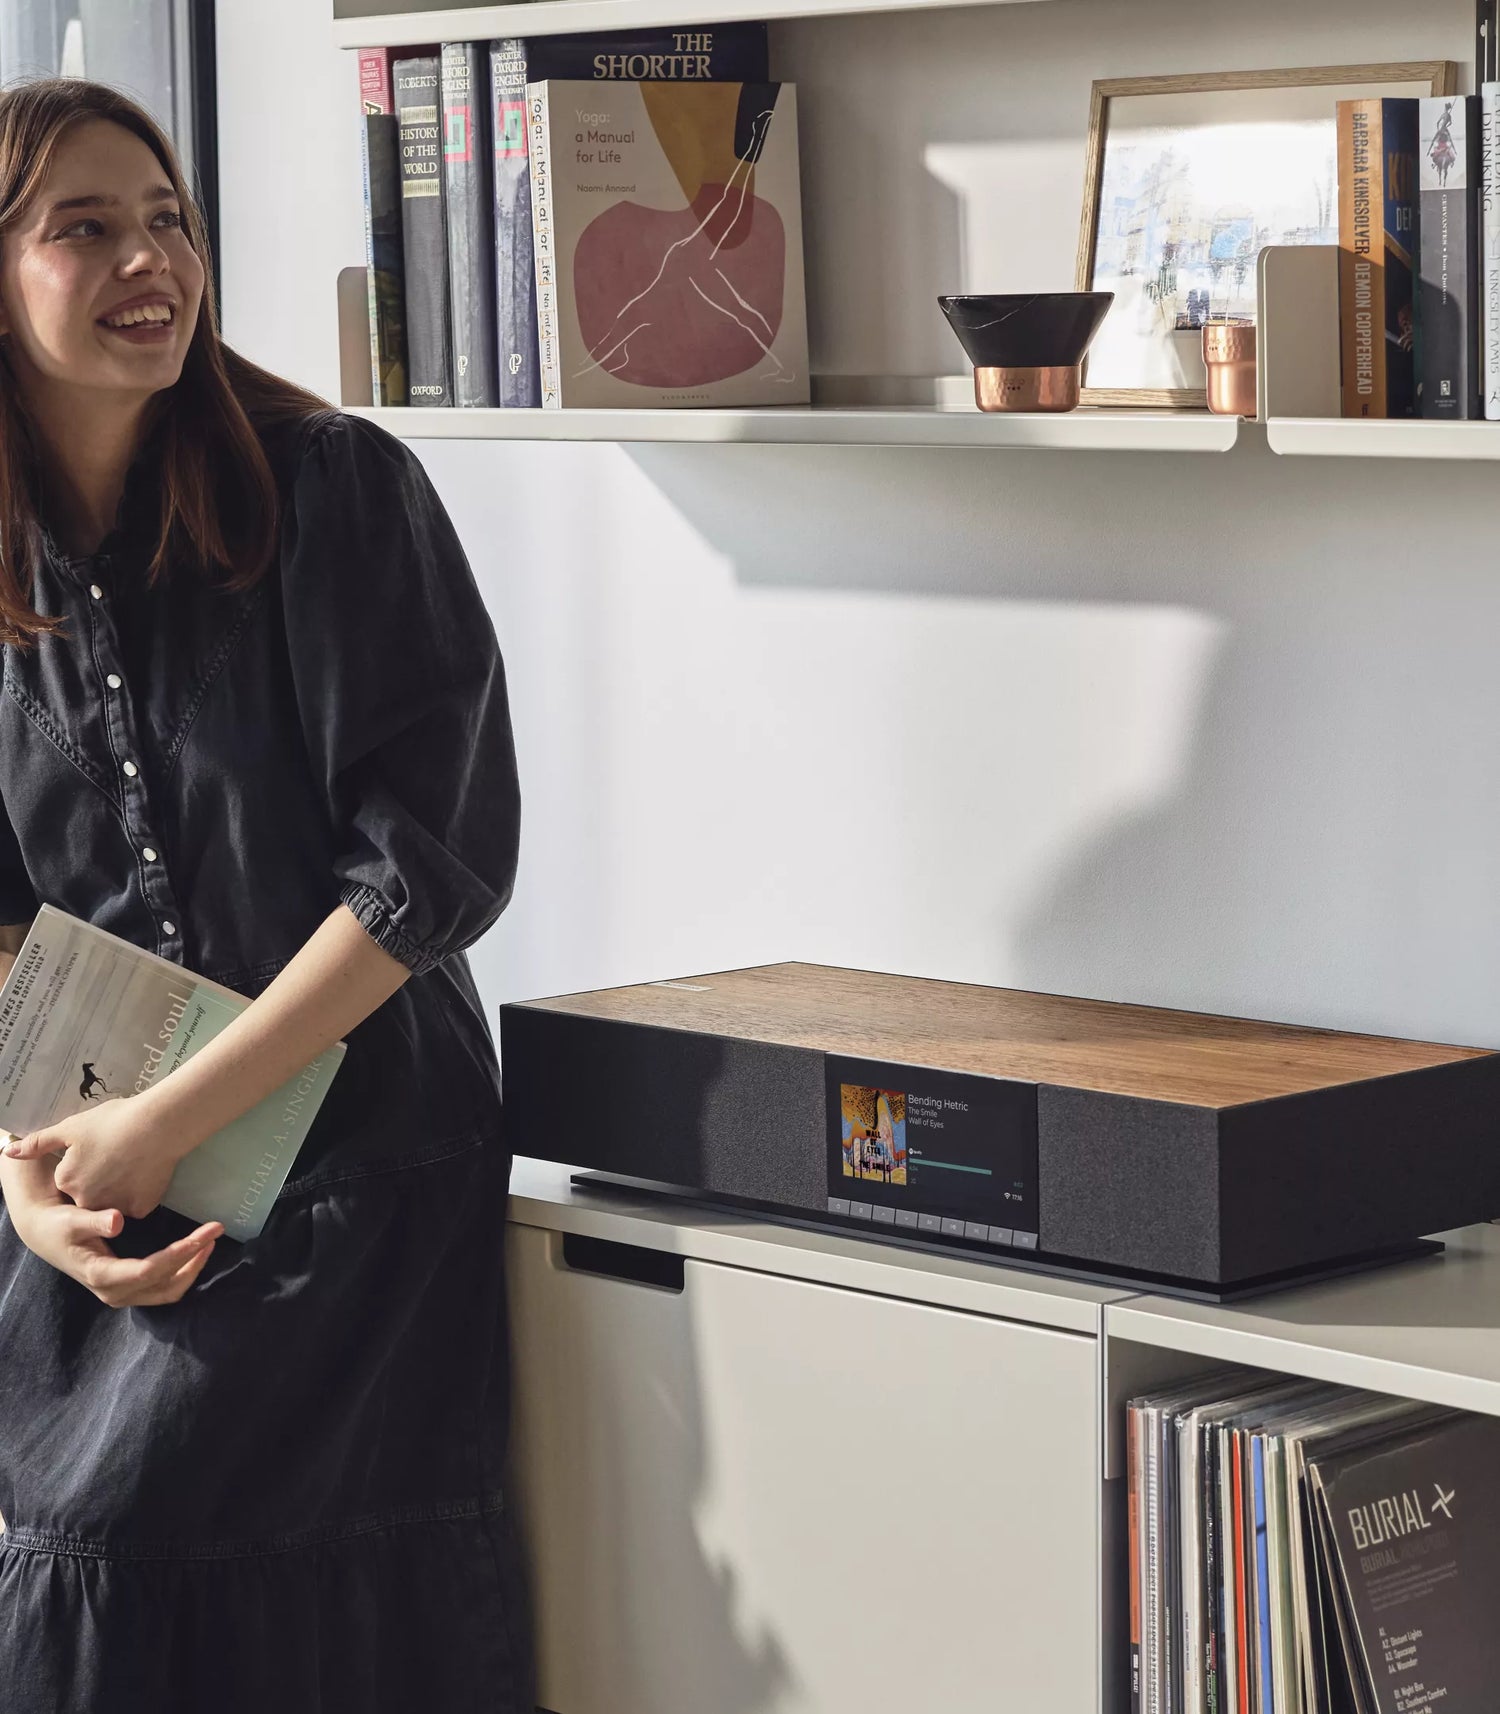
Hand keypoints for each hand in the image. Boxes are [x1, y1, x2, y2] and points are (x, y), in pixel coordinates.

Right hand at [0, 1153, 220, 1307]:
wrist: (46, 1234)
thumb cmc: (59, 1224)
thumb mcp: (71, 1219)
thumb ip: (93, 1220)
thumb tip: (116, 1221)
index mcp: (102, 1275)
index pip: (150, 1270)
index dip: (181, 1252)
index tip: (206, 1233)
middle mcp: (114, 1291)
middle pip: (166, 1284)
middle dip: (194, 1260)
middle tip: (215, 1232)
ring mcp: (123, 1293)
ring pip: (169, 1291)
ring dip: (193, 1268)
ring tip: (210, 1240)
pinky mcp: (129, 1288)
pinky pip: (164, 1287)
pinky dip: (184, 1272)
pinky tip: (195, 1250)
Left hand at [1, 1094, 186, 1219]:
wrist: (159, 1125)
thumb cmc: (112, 1121)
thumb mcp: (70, 1127)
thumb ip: (38, 1143)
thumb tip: (8, 1153)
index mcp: (67, 1181)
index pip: (69, 1178)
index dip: (83, 1161)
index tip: (98, 1147)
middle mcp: (86, 1200)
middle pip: (88, 1194)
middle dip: (99, 1179)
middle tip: (117, 1154)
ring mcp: (115, 1207)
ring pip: (112, 1202)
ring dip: (119, 1188)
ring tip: (133, 1161)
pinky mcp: (141, 1208)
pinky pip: (135, 1205)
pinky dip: (139, 1192)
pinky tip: (146, 1172)